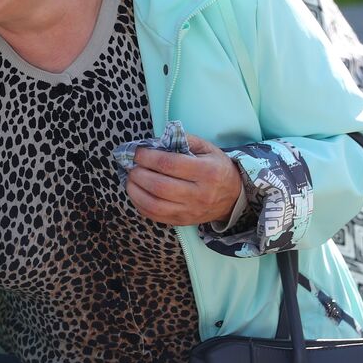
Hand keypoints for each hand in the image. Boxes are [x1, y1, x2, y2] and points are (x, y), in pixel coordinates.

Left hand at [125, 133, 243, 226]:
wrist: (232, 198)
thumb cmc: (216, 169)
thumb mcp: (208, 149)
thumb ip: (184, 140)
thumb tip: (156, 141)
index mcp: (207, 172)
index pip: (170, 164)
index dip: (148, 157)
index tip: (138, 152)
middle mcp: (199, 194)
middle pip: (160, 186)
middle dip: (139, 174)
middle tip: (131, 165)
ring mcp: (190, 211)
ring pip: (154, 204)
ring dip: (135, 191)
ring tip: (130, 179)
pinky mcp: (182, 221)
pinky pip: (154, 216)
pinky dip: (139, 204)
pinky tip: (136, 193)